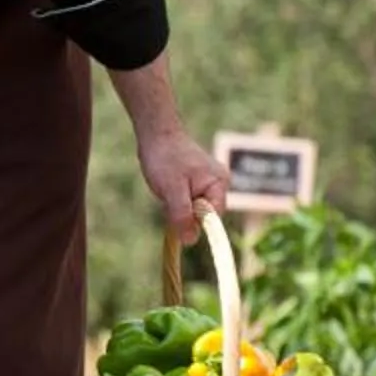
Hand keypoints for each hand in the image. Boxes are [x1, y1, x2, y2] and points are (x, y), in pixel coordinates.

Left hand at [136, 128, 229, 242]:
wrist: (156, 133)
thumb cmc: (165, 158)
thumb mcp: (171, 190)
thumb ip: (182, 215)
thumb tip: (190, 242)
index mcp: (220, 184)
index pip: (213, 218)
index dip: (194, 222)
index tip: (175, 215)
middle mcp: (220, 183)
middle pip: (204, 214)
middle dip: (184, 212)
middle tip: (168, 195)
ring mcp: (210, 181)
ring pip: (194, 208)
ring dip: (178, 205)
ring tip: (167, 186)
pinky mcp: (198, 180)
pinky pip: (189, 200)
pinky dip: (176, 199)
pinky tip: (167, 186)